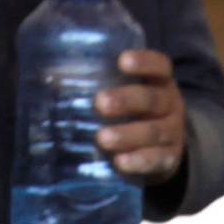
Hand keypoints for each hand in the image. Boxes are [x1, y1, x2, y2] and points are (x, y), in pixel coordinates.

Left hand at [96, 49, 186, 184]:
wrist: (164, 149)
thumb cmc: (135, 113)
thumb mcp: (127, 94)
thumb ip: (101, 85)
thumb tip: (50, 78)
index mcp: (160, 83)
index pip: (159, 66)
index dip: (144, 62)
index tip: (122, 61)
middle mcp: (170, 105)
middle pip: (153, 99)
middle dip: (126, 100)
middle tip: (100, 103)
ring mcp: (172, 133)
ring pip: (154, 132)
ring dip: (127, 134)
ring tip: (102, 138)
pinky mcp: (169, 159)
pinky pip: (157, 159)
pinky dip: (138, 161)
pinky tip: (120, 162)